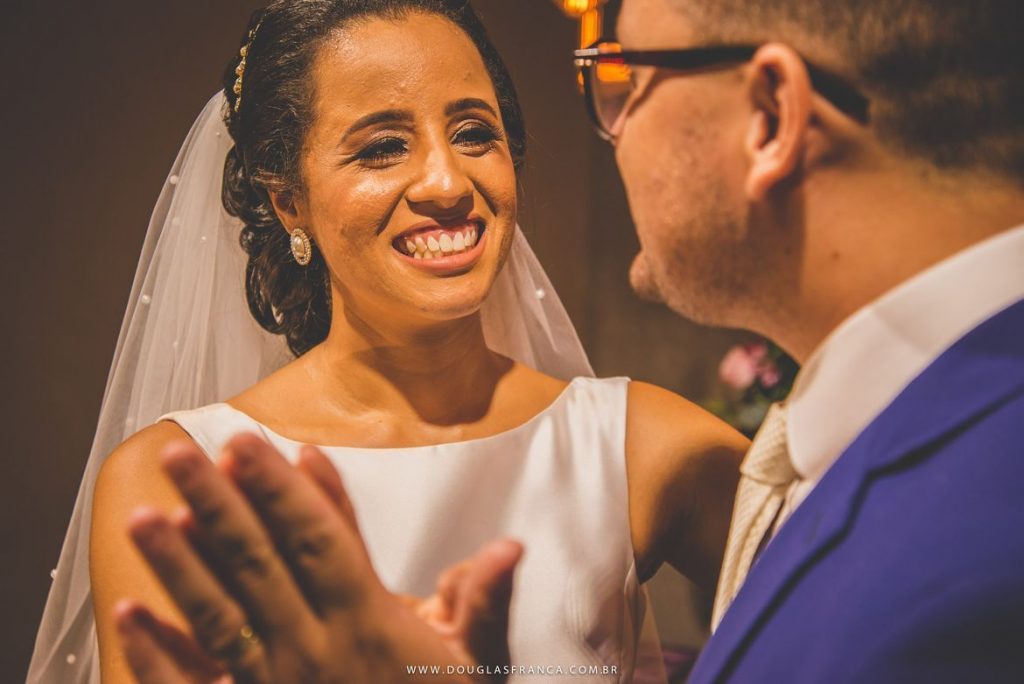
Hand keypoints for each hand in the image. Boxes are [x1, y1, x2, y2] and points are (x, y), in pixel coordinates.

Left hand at [115, 433, 522, 682]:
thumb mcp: (473, 666)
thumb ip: (482, 603)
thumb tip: (510, 545)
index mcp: (367, 622)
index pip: (318, 539)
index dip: (284, 489)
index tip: (253, 443)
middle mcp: (312, 646)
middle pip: (259, 562)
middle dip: (220, 502)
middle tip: (182, 453)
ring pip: (218, 614)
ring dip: (178, 564)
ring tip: (142, 514)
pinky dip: (158, 651)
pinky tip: (125, 612)